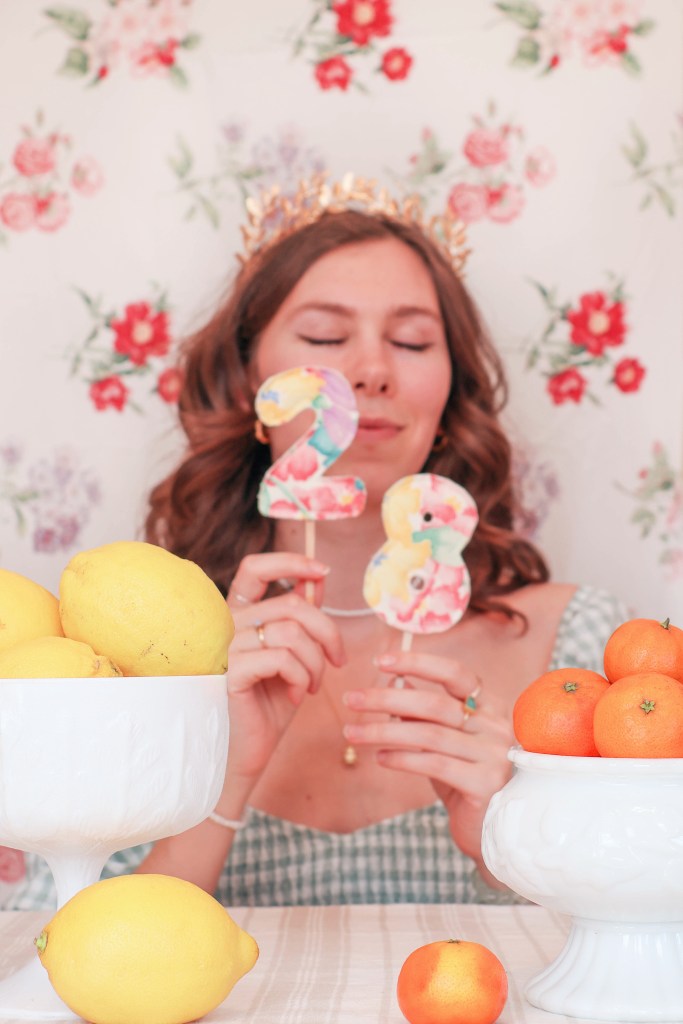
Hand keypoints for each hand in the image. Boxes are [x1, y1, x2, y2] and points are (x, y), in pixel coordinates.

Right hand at [224, 553, 345, 783]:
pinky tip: (297, 696)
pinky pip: (281, 658)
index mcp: (241, 613)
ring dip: (316, 662)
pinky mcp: (231, 672)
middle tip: (337, 662)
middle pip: (291, 604)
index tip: (321, 571)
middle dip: (328, 632)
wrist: (251, 749)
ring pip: (291, 632)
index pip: (254, 568)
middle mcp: (229, 624)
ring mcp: (227, 647)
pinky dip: (301, 677)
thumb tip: (317, 578)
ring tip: (312, 686)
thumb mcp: (296, 654)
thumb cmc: (272, 702)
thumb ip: (302, 617)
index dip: (289, 561)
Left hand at [341, 651, 513, 866]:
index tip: (380, 661)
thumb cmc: (464, 780)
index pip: (455, 673)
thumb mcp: (444, 743)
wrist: (493, 832)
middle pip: (435, 704)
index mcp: (490, 706)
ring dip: (384, 732)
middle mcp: (497, 725)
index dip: (418, 663)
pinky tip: (380, 757)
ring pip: (429, 734)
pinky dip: (403, 758)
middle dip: (386, 699)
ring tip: (352, 734)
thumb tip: (393, 682)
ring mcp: (495, 754)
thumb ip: (424, 716)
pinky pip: (435, 764)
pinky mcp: (486, 784)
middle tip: (351, 700)